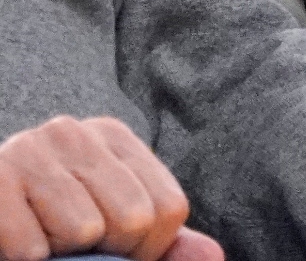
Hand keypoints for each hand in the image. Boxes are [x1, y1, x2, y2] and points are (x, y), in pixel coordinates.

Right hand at [0, 116, 222, 260]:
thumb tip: (212, 257)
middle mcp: (74, 132)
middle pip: (132, 219)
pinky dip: (26, 259)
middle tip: (69, 243)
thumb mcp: (113, 227)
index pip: (168, 209)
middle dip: (103, 250)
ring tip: (42, 236)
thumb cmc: (50, 226)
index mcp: (114, 138)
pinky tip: (16, 238)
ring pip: (83, 231)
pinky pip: (31, 249)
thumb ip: (166, 241)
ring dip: (61, 252)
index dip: (145, 249)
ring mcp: (30, 150)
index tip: (110, 247)